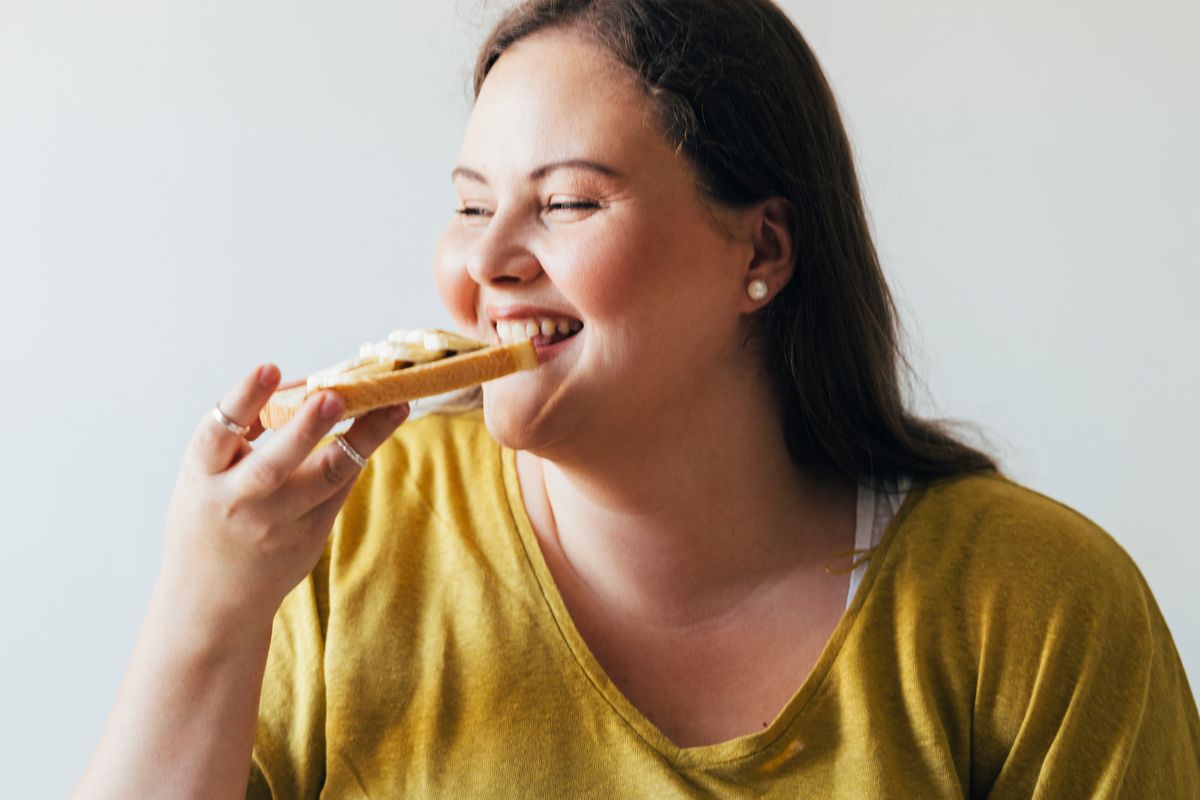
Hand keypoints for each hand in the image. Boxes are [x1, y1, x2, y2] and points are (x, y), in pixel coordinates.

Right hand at [159, 363, 407, 644]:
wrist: (211, 596)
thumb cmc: (210, 515)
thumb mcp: (206, 474)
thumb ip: (241, 436)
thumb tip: (299, 387)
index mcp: (202, 477)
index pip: (218, 433)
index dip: (243, 399)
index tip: (270, 368)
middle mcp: (239, 501)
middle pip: (275, 463)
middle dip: (305, 428)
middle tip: (334, 395)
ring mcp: (277, 523)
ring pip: (325, 479)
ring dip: (362, 439)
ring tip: (393, 407)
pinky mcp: (310, 536)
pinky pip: (340, 489)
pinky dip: (360, 454)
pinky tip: (382, 426)